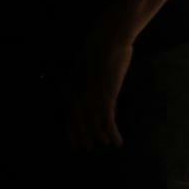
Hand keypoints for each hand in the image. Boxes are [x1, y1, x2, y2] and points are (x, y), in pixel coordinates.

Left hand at [68, 23, 132, 150]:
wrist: (108, 40)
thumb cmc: (103, 48)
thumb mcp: (92, 65)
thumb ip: (94, 80)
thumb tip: (98, 89)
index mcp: (73, 87)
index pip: (70, 113)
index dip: (71, 127)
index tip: (73, 139)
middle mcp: (78, 96)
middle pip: (79, 122)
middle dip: (82, 135)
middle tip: (86, 148)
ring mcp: (91, 98)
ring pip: (93, 125)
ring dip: (99, 136)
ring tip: (105, 144)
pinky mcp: (105, 98)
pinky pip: (108, 122)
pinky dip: (113, 134)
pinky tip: (118, 142)